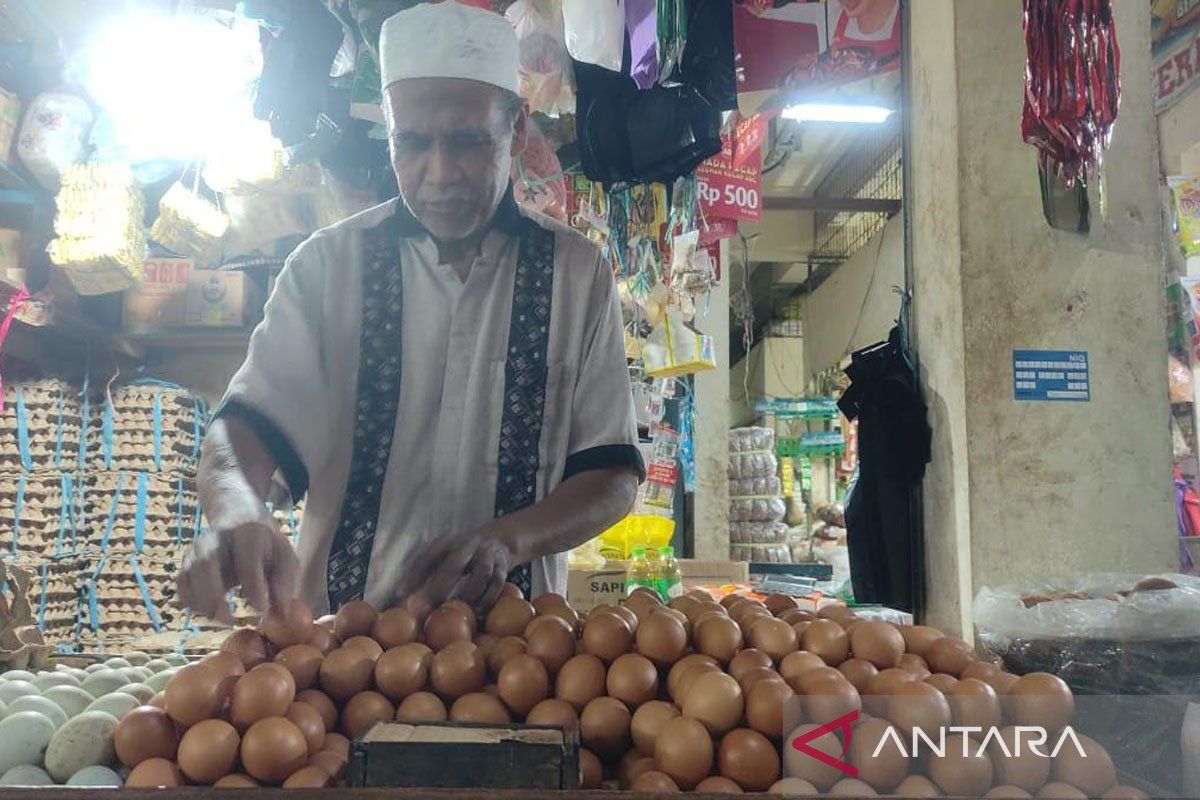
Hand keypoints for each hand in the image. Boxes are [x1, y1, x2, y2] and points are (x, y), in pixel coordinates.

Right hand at [178, 516, 298, 621]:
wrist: (239, 517)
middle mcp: (218, 537)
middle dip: (216, 598)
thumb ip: (284, 581)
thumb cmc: (266, 545)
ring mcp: (198, 548)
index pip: (247, 560)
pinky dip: (191, 603)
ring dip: (202, 604)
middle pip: (207, 565)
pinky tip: (210, 613)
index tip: (261, 611)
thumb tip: (281, 609)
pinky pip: (181, 585)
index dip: (253, 587)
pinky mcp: (187, 561)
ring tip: (225, 619)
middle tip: (233, 621)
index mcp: (249, 532)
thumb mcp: (284, 556)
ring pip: (189, 576)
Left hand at [395, 524, 517, 619]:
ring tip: (455, 612)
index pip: (428, 556)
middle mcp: (467, 545)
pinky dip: (487, 600)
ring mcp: (487, 555)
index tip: (400, 594)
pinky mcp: (502, 566)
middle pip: (452, 566)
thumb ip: (424, 570)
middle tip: (424, 609)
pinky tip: (477, 614)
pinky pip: (496, 584)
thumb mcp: (443, 553)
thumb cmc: (460, 555)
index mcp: (447, 541)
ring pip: (479, 575)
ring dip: (467, 595)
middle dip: (437, 589)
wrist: (499, 540)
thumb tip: (399, 597)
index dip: (413, 575)